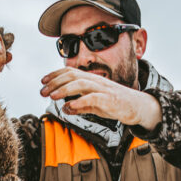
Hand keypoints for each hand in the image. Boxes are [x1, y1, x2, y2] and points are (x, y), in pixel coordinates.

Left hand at [40, 67, 161, 128]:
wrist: (138, 108)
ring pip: (81, 84)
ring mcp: (104, 89)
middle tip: (42, 91)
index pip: (71, 72)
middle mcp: (97, 81)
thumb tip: (65, 108)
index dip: (55, 75)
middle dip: (55, 82)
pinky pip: (93, 98)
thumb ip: (81, 106)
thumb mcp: (95, 106)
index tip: (42, 81)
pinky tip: (69, 106)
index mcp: (92, 80)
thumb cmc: (116, 105)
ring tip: (52, 96)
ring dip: (64, 89)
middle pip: (73, 75)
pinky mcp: (110, 100)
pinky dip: (80, 102)